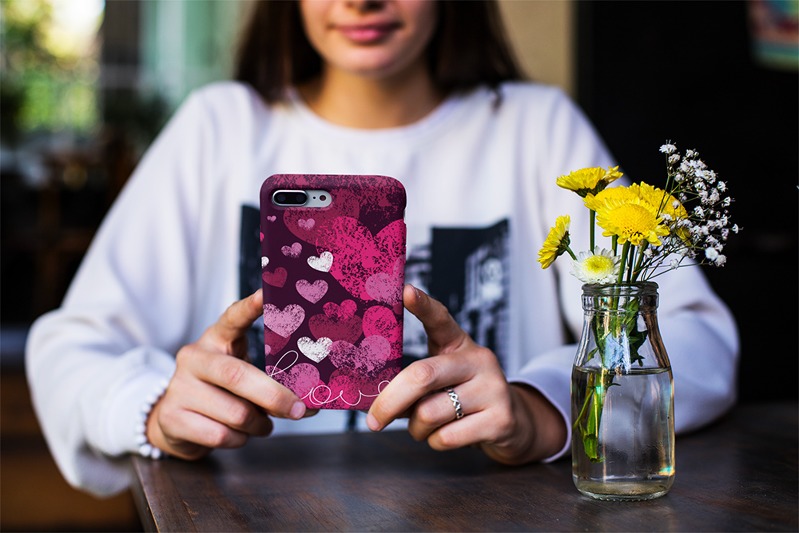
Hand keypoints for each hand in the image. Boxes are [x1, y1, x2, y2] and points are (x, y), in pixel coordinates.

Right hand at [146, 289, 312, 459]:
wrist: (175, 420)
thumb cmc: (222, 392)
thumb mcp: (244, 376)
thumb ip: (272, 382)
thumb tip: (312, 402)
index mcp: (215, 339)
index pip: (232, 317)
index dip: (250, 307)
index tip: (267, 294)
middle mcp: (194, 357)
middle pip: (237, 375)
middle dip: (274, 396)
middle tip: (299, 408)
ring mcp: (179, 387)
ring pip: (235, 413)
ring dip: (258, 424)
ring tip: (261, 424)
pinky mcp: (171, 417)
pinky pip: (220, 435)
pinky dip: (239, 440)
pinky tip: (238, 434)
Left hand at [366, 285, 565, 463]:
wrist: (512, 423)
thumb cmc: (462, 397)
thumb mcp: (442, 379)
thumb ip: (414, 381)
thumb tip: (369, 398)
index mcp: (458, 344)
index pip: (440, 319)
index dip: (422, 305)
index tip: (405, 291)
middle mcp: (478, 360)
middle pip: (422, 375)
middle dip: (390, 401)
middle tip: (373, 420)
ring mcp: (493, 388)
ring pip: (430, 414)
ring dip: (416, 429)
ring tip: (424, 426)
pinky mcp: (501, 419)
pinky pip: (446, 437)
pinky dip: (435, 442)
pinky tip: (445, 436)